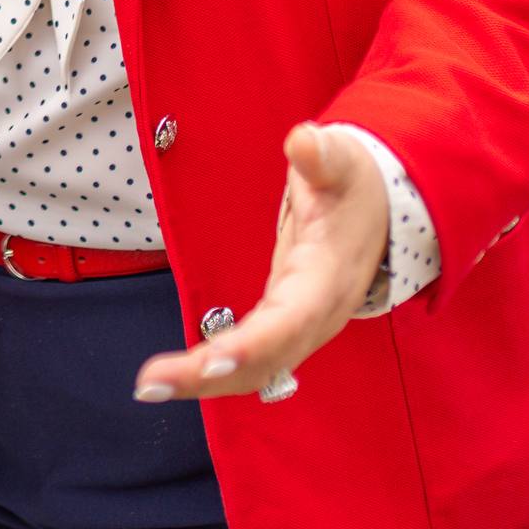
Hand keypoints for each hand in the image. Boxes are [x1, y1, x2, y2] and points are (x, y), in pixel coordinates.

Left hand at [133, 123, 387, 404]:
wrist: (379, 211)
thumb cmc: (355, 185)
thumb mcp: (344, 162)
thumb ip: (324, 156)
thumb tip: (303, 141)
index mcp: (328, 278)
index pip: (290, 319)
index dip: (253, 344)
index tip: (210, 360)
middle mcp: (316, 316)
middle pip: (264, 359)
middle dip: (209, 376)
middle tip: (150, 385)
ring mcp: (301, 328)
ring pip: (254, 370)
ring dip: (201, 383)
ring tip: (148, 387)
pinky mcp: (284, 327)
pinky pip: (250, 362)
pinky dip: (212, 375)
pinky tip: (172, 381)